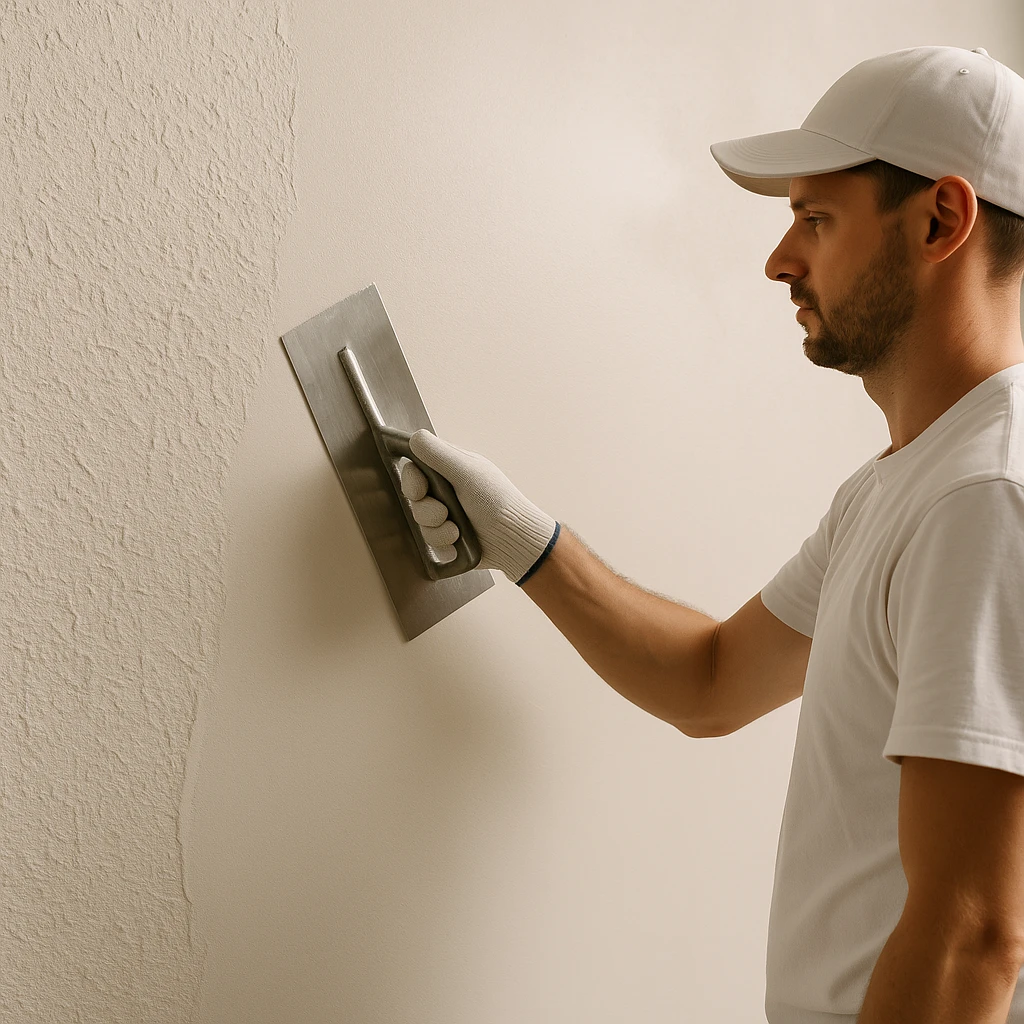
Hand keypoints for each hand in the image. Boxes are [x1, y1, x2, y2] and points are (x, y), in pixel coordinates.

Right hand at [399, 429, 558, 583]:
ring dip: (438, 532)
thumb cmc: (497, 502)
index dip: (412, 481)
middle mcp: (446, 491)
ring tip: (457, 532)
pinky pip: (432, 546)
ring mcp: (448, 516)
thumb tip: (414, 437)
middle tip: (444, 513)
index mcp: (450, 470)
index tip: (421, 490)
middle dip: (427, 511)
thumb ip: (438, 454)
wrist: (514, 539)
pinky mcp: (450, 540)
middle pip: (415, 500)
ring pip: (422, 525)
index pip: (414, 469)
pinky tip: (458, 545)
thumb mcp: (466, 472)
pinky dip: (444, 547)